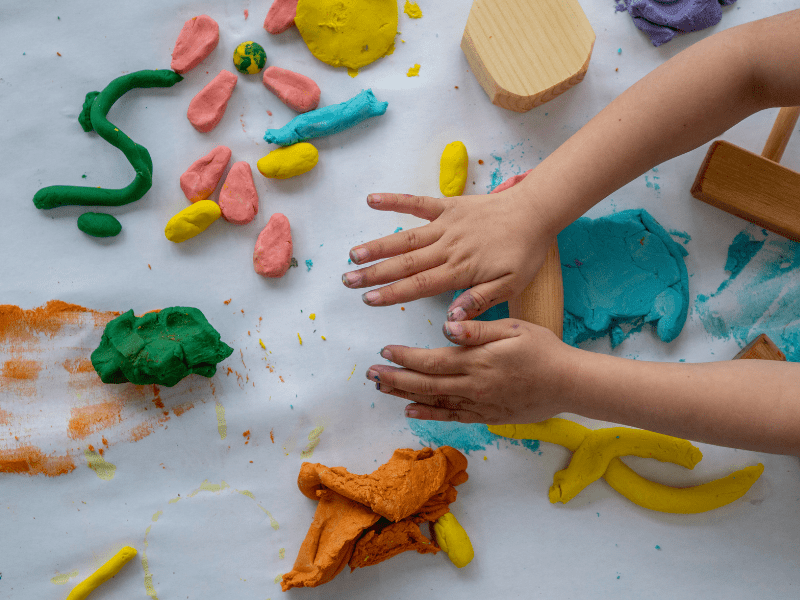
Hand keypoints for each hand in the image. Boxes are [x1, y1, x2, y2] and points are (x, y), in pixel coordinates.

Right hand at [341, 187, 552, 319]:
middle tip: (347, 281)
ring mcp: (446, 225)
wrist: (535, 212)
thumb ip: (478, 301)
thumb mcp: (510, 285)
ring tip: (352, 254)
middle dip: (374, 273)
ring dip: (377, 246)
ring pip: (405, 237)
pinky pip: (417, 203)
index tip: (368, 300)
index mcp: (460, 270)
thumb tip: (450, 319)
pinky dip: (395, 201)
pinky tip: (372, 200)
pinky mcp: (448, 206)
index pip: (419, 285)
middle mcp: (447, 247)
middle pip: (404, 263)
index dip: (391, 293)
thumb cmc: (524, 252)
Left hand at [365, 318, 576, 423]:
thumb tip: (448, 325)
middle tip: (371, 375)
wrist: (569, 384)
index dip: (405, 357)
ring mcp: (479, 404)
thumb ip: (478, 329)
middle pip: (425, 384)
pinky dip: (430, 415)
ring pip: (434, 402)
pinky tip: (412, 412)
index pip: (431, 360)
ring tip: (382, 390)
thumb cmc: (543, 350)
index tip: (384, 351)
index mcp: (477, 361)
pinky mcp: (487, 416)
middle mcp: (473, 385)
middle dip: (395, 379)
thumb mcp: (514, 329)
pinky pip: (452, 417)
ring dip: (405, 396)